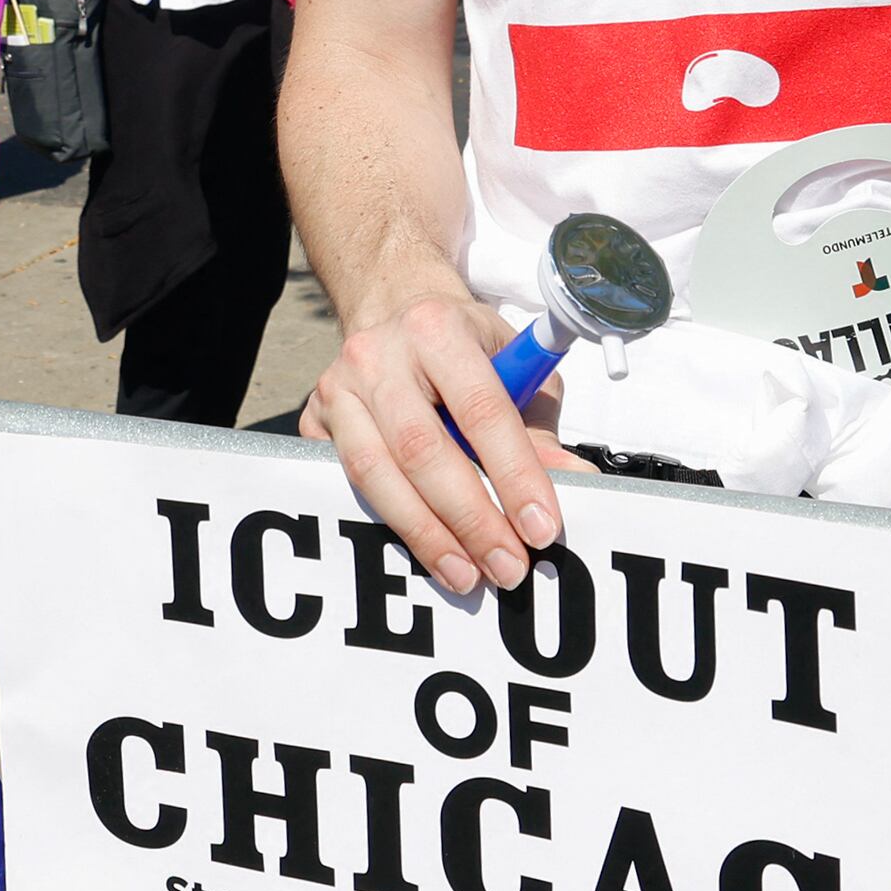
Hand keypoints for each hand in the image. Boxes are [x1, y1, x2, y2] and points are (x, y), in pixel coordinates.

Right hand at [300, 295, 581, 593]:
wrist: (398, 315)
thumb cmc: (469, 351)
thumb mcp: (516, 373)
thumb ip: (539, 432)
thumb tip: (577, 483)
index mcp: (438, 329)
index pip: (481, 410)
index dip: (514, 474)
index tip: (541, 529)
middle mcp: (378, 354)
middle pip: (422, 450)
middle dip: (470, 519)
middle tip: (507, 567)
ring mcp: (337, 388)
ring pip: (376, 474)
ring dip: (426, 534)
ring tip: (467, 576)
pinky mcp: (312, 421)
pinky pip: (346, 484)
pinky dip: (387, 524)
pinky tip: (424, 552)